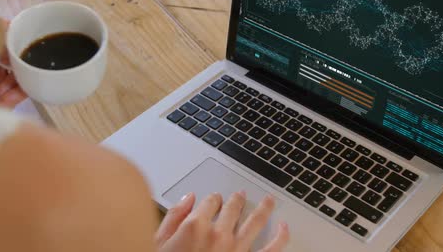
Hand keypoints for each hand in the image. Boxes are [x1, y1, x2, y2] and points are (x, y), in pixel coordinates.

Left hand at [0, 20, 26, 107]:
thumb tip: (0, 21)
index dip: (11, 35)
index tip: (24, 35)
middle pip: (12, 53)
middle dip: (17, 61)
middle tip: (18, 69)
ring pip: (20, 70)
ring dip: (17, 80)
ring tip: (4, 94)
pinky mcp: (7, 97)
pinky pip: (24, 87)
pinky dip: (20, 93)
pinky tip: (8, 101)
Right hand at [156, 192, 289, 251]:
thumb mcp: (158, 242)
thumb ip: (173, 218)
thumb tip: (187, 199)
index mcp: (195, 226)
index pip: (210, 201)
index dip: (213, 198)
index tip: (215, 199)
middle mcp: (219, 234)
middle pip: (233, 207)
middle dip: (237, 199)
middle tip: (240, 195)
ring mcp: (237, 249)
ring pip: (256, 220)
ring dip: (264, 207)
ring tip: (269, 201)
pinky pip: (272, 248)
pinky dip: (281, 236)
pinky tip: (284, 228)